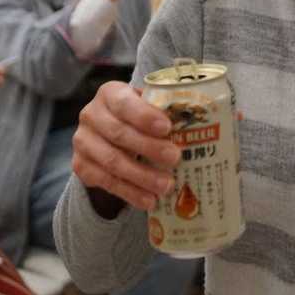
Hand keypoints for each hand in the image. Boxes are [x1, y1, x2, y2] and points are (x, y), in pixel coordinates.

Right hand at [71, 80, 179, 216]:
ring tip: (166, 186)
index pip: (125, 103)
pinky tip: (149, 201)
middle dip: (149, 148)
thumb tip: (213, 123)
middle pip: (119, 133)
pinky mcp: (81, 166)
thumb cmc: (138, 119)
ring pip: (112, 161)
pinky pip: (106, 182)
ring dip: (142, 176)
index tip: (167, 128)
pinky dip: (130, 193)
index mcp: (110, 93)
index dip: (145, 116)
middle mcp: (91, 114)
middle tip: (175, 158)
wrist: (108, 138)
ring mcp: (83, 141)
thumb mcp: (149, 108)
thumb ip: (170, 112)